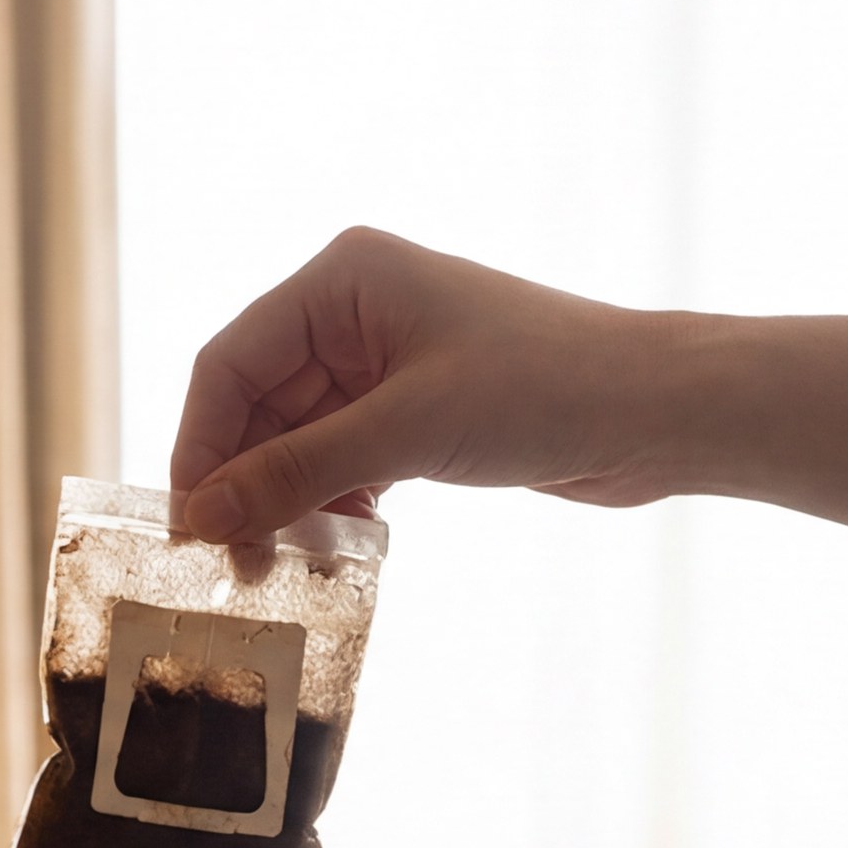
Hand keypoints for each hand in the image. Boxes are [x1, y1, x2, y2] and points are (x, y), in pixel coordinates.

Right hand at [166, 228, 847, 543]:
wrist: (658, 411)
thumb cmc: (545, 389)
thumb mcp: (408, 431)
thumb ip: (297, 471)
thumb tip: (203, 517)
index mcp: (344, 278)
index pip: (231, 362)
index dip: (201, 445)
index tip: (188, 526)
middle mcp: (356, 310)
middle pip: (259, 404)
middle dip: (243, 483)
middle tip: (233, 566)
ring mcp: (388, 361)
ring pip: (300, 439)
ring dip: (287, 500)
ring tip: (282, 569)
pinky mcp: (421, 410)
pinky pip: (345, 457)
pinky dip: (334, 501)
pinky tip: (344, 546)